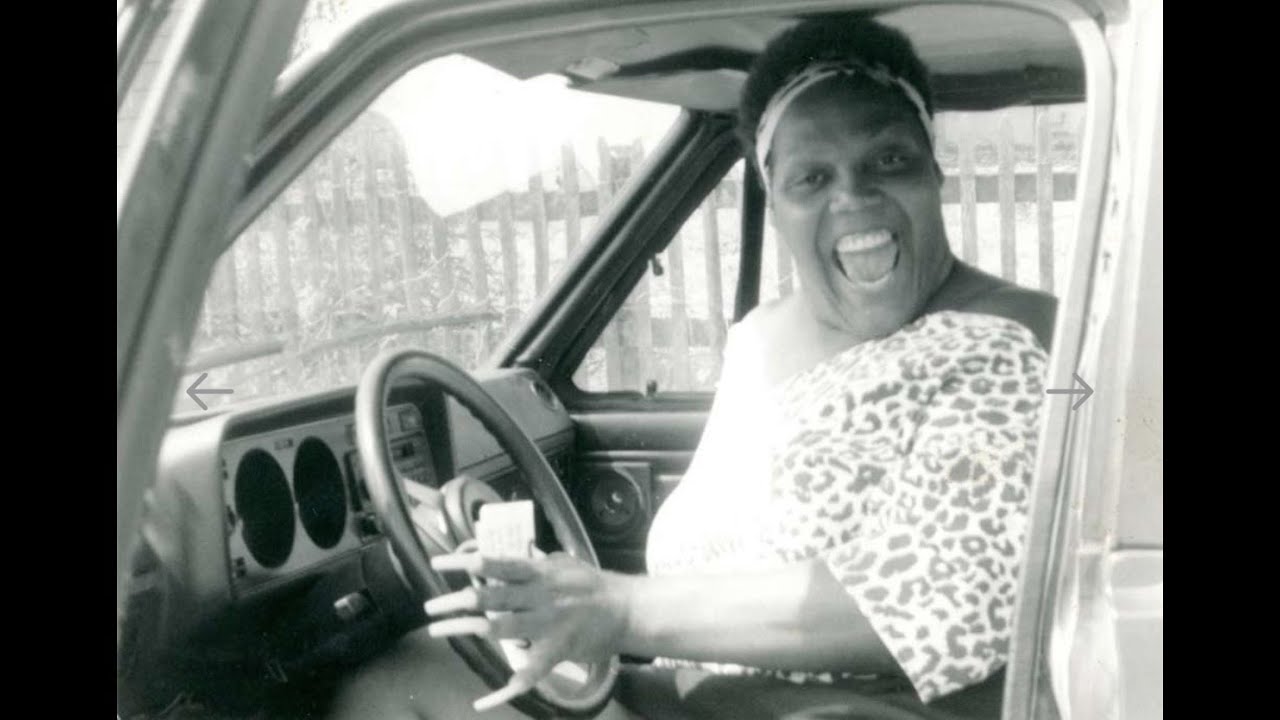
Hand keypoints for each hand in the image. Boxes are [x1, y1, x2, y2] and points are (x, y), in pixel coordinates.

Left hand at [423, 551, 630, 711]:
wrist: (627, 608)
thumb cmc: (592, 583)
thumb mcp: (561, 562)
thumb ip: (531, 560)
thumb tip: (503, 553)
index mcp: (539, 572)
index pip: (496, 563)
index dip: (464, 563)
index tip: (438, 563)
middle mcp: (540, 596)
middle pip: (492, 596)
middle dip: (457, 601)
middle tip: (430, 606)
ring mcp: (548, 624)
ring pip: (501, 628)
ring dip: (467, 629)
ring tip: (440, 630)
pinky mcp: (557, 651)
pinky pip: (529, 673)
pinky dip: (506, 689)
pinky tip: (485, 700)